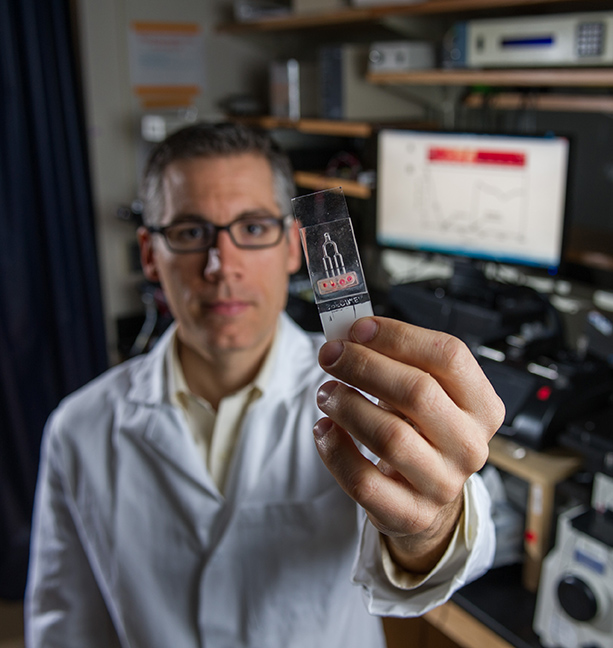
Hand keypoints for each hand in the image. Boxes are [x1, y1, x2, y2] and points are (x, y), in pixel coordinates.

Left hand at [314, 316, 504, 573]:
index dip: (398, 337)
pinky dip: (334, 449)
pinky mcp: (410, 514)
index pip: (449, 356)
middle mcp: (469, 446)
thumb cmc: (422, 431)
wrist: (425, 494)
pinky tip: (324, 429)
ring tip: (327, 392)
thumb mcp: (427, 394)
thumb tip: (351, 334)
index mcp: (482, 406)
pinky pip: (363, 480)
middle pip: (416, 392)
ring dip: (347, 405)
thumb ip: (397, 361)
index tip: (359, 328)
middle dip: (363, 366)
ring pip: (389, 437)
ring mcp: (443, 484)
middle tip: (330, 355)